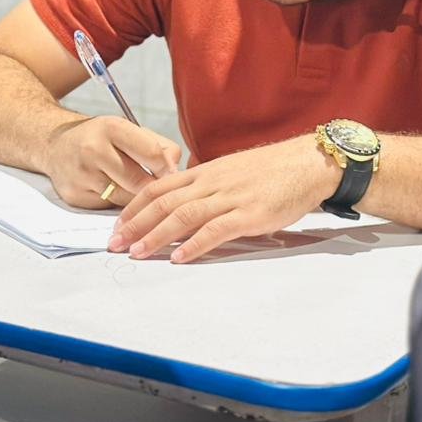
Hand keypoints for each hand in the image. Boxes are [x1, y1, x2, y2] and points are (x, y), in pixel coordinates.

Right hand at [46, 116, 182, 209]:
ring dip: (137, 200)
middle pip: (139, 181)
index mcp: (111, 128)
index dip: (167, 169)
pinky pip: (109, 208)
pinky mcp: (75, 196)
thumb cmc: (99, 139)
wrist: (55, 145)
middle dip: (154, 189)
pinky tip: (119, 196)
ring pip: (126, 199)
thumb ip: (159, 146)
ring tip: (142, 194)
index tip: (173, 176)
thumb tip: (177, 171)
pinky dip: (119, 205)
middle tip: (164, 194)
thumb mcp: (128, 130)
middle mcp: (93, 150)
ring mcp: (82, 175)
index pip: (151, 154)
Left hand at [108, 138, 335, 262]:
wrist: (306, 164)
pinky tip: (179, 258)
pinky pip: (216, 230)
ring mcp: (229, 197)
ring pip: (183, 216)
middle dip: (135, 224)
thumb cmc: (271, 171)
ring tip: (138, 253)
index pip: (158, 187)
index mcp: (204, 172)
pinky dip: (195, 245)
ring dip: (156, 236)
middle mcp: (210, 183)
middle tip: (115, 244)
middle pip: (163, 202)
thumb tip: (185, 206)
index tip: (118, 225)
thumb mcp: (231, 173)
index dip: (134, 207)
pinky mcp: (249, 214)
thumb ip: (207, 188)